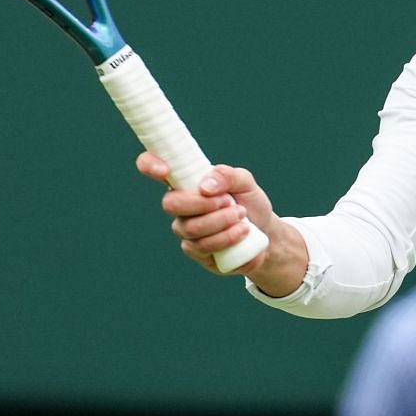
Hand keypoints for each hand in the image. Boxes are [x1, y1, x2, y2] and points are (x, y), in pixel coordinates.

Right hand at [136, 152, 275, 275]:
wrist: (265, 234)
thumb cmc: (249, 203)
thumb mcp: (246, 183)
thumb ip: (228, 175)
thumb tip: (205, 185)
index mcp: (186, 181)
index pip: (153, 166)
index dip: (150, 164)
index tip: (164, 170)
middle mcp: (180, 204)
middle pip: (170, 204)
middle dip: (203, 203)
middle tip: (229, 201)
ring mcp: (185, 229)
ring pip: (190, 228)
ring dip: (221, 220)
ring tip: (242, 215)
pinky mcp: (195, 251)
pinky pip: (202, 246)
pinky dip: (226, 238)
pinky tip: (242, 232)